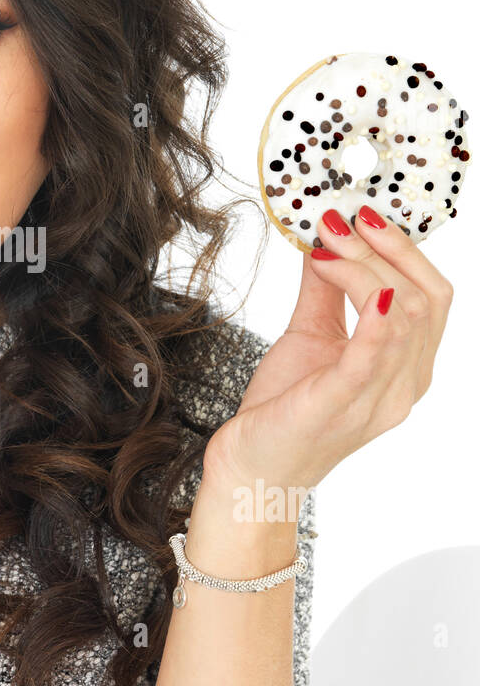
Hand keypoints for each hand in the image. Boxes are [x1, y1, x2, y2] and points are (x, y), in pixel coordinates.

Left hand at [203, 205, 453, 496]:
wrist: (252, 471)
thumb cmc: (285, 411)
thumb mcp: (309, 335)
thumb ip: (324, 289)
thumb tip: (325, 236)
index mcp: (406, 369)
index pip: (434, 298)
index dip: (407, 250)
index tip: (366, 214)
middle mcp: (404, 386)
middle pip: (424, 299)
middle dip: (386, 248)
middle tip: (342, 220)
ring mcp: (379, 398)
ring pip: (404, 313)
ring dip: (364, 265)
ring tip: (327, 242)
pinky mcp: (342, 402)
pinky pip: (375, 349)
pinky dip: (371, 306)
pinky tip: (348, 274)